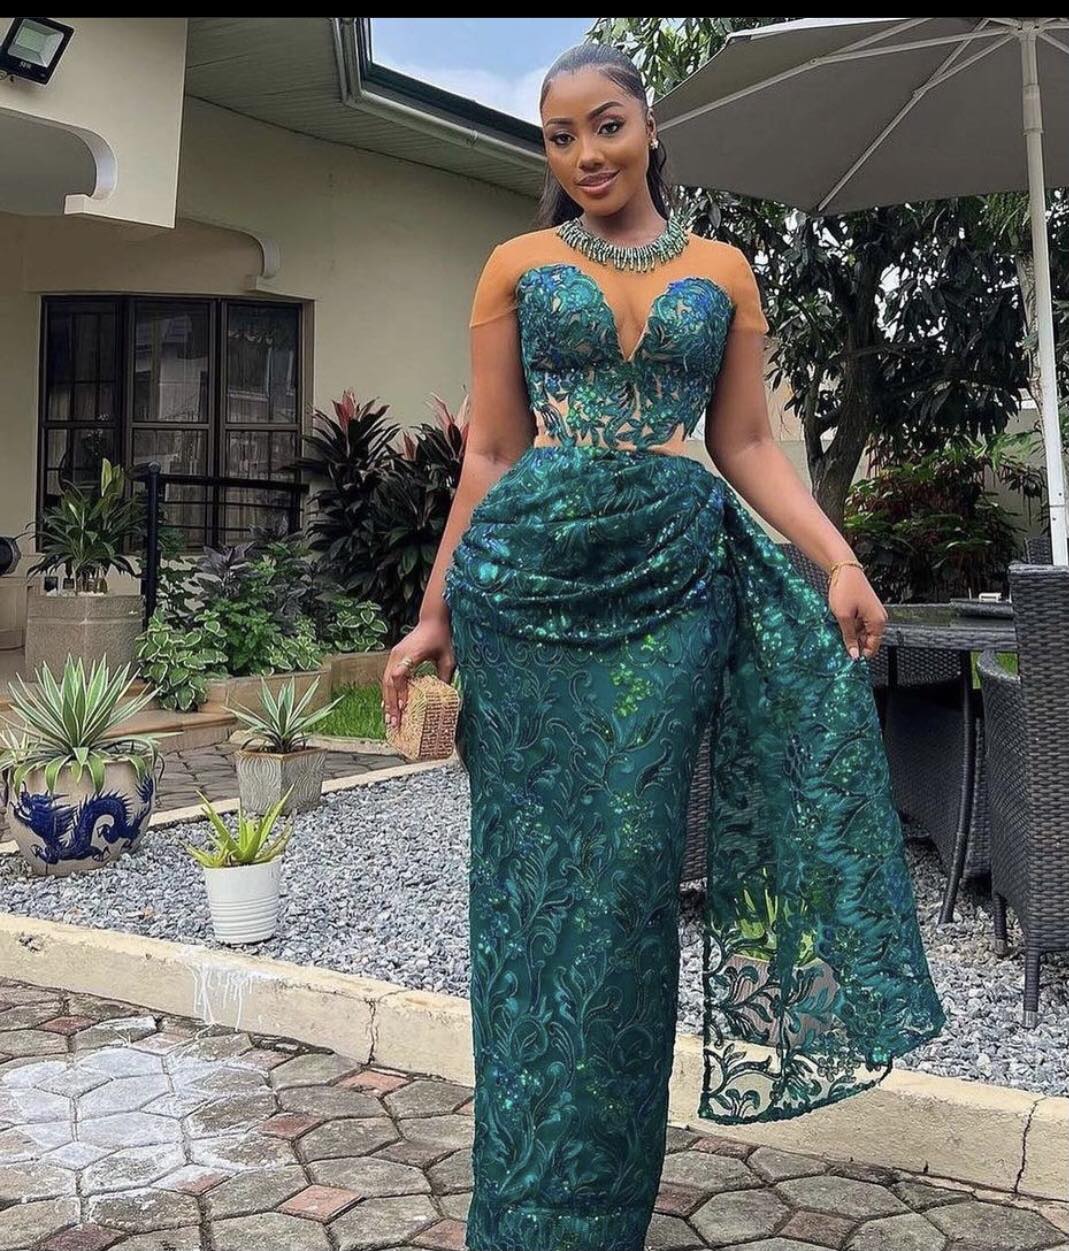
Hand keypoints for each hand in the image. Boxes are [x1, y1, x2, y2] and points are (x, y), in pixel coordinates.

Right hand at [381, 615, 455, 729]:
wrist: (432, 620)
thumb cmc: (441, 638)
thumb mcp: (448, 657)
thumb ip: (445, 675)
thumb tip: (446, 697)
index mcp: (411, 653)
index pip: (400, 674)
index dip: (400, 691)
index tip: (403, 706)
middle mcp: (398, 654)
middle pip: (389, 682)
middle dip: (391, 704)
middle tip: (394, 722)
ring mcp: (393, 655)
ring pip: (385, 682)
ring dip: (387, 701)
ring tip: (389, 720)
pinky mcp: (393, 657)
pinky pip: (387, 678)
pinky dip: (388, 693)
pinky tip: (388, 707)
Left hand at [827, 565, 886, 660]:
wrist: (844, 569)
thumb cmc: (845, 589)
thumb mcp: (844, 617)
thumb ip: (849, 637)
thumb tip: (854, 654)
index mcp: (878, 622)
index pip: (873, 647)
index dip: (861, 654)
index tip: (848, 658)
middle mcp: (879, 618)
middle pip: (869, 640)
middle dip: (855, 643)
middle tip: (840, 642)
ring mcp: (873, 613)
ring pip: (863, 632)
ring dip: (852, 634)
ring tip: (839, 629)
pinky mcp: (866, 609)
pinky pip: (860, 624)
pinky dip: (851, 626)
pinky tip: (841, 622)